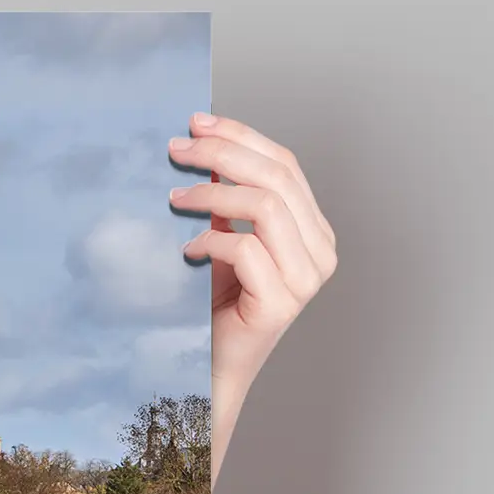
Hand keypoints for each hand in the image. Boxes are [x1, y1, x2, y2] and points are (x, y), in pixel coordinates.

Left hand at [167, 113, 337, 480]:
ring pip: (265, 206)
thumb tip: (199, 146)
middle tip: (176, 149)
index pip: (285, 164)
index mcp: (312, 229)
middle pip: (277, 177)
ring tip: (173, 198)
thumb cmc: (211, 307)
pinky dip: (210, 241)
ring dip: (211, 193)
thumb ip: (224, 200)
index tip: (197, 122)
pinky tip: (186, 251)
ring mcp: (305, 279)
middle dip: (222, 153)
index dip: (241, 136)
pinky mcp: (281, 304)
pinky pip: (247, 249)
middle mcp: (319, 251)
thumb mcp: (220, 240)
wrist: (207, 371)